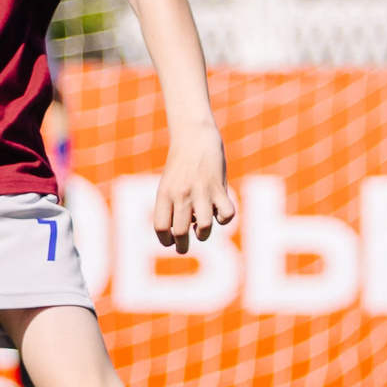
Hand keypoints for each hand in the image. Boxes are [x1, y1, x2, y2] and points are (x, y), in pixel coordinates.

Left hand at [153, 126, 232, 253]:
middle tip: (182, 248)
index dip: (164, 240)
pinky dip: (224, 219)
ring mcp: (201, 193)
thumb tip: (180, 231)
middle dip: (182, 246)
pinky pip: (226, 215)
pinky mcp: (219, 189)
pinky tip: (219, 214)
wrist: (195, 138)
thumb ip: (171, 205)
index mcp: (164, 194)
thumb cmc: (180, 164)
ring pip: (203, 228)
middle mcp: (181, 195)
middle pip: (180, 232)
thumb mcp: (167, 184)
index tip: (169, 242)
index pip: (160, 227)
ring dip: (202, 234)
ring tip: (200, 232)